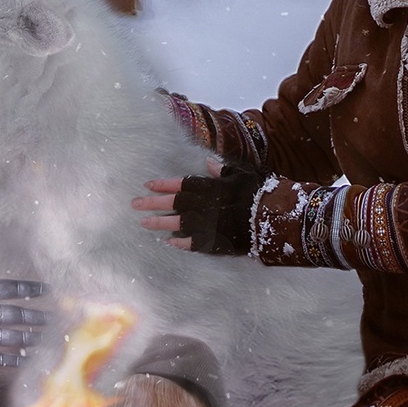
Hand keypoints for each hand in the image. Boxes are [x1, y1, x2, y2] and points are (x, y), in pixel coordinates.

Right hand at [0, 247, 49, 365]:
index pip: (12, 288)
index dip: (31, 289)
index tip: (47, 290)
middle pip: (18, 314)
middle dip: (37, 316)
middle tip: (54, 318)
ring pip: (13, 336)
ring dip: (31, 337)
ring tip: (46, 337)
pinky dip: (12, 358)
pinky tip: (25, 358)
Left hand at [134, 160, 262, 255]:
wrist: (272, 218)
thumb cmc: (259, 193)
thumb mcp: (242, 174)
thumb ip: (222, 170)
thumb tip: (208, 163)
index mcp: (211, 187)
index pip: (182, 184)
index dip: (164, 184)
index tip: (147, 184)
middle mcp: (205, 205)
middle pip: (174, 203)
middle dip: (153, 203)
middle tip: (135, 204)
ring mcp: (208, 224)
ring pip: (178, 223)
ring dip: (160, 222)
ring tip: (144, 222)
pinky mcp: (214, 241)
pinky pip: (192, 243)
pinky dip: (180, 243)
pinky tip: (168, 242)